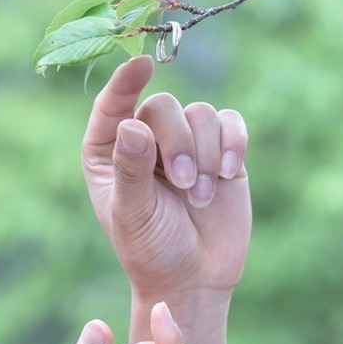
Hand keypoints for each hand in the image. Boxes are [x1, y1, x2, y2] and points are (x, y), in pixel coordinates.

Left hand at [82, 56, 251, 305]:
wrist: (196, 277)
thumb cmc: (152, 249)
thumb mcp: (134, 213)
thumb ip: (131, 169)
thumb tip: (133, 124)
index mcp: (109, 150)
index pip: (112, 104)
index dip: (125, 80)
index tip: (143, 66)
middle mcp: (147, 139)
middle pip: (164, 106)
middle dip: (177, 142)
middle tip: (182, 183)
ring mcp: (188, 143)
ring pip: (201, 114)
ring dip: (204, 154)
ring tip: (201, 196)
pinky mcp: (223, 152)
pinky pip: (232, 124)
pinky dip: (233, 144)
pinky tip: (228, 174)